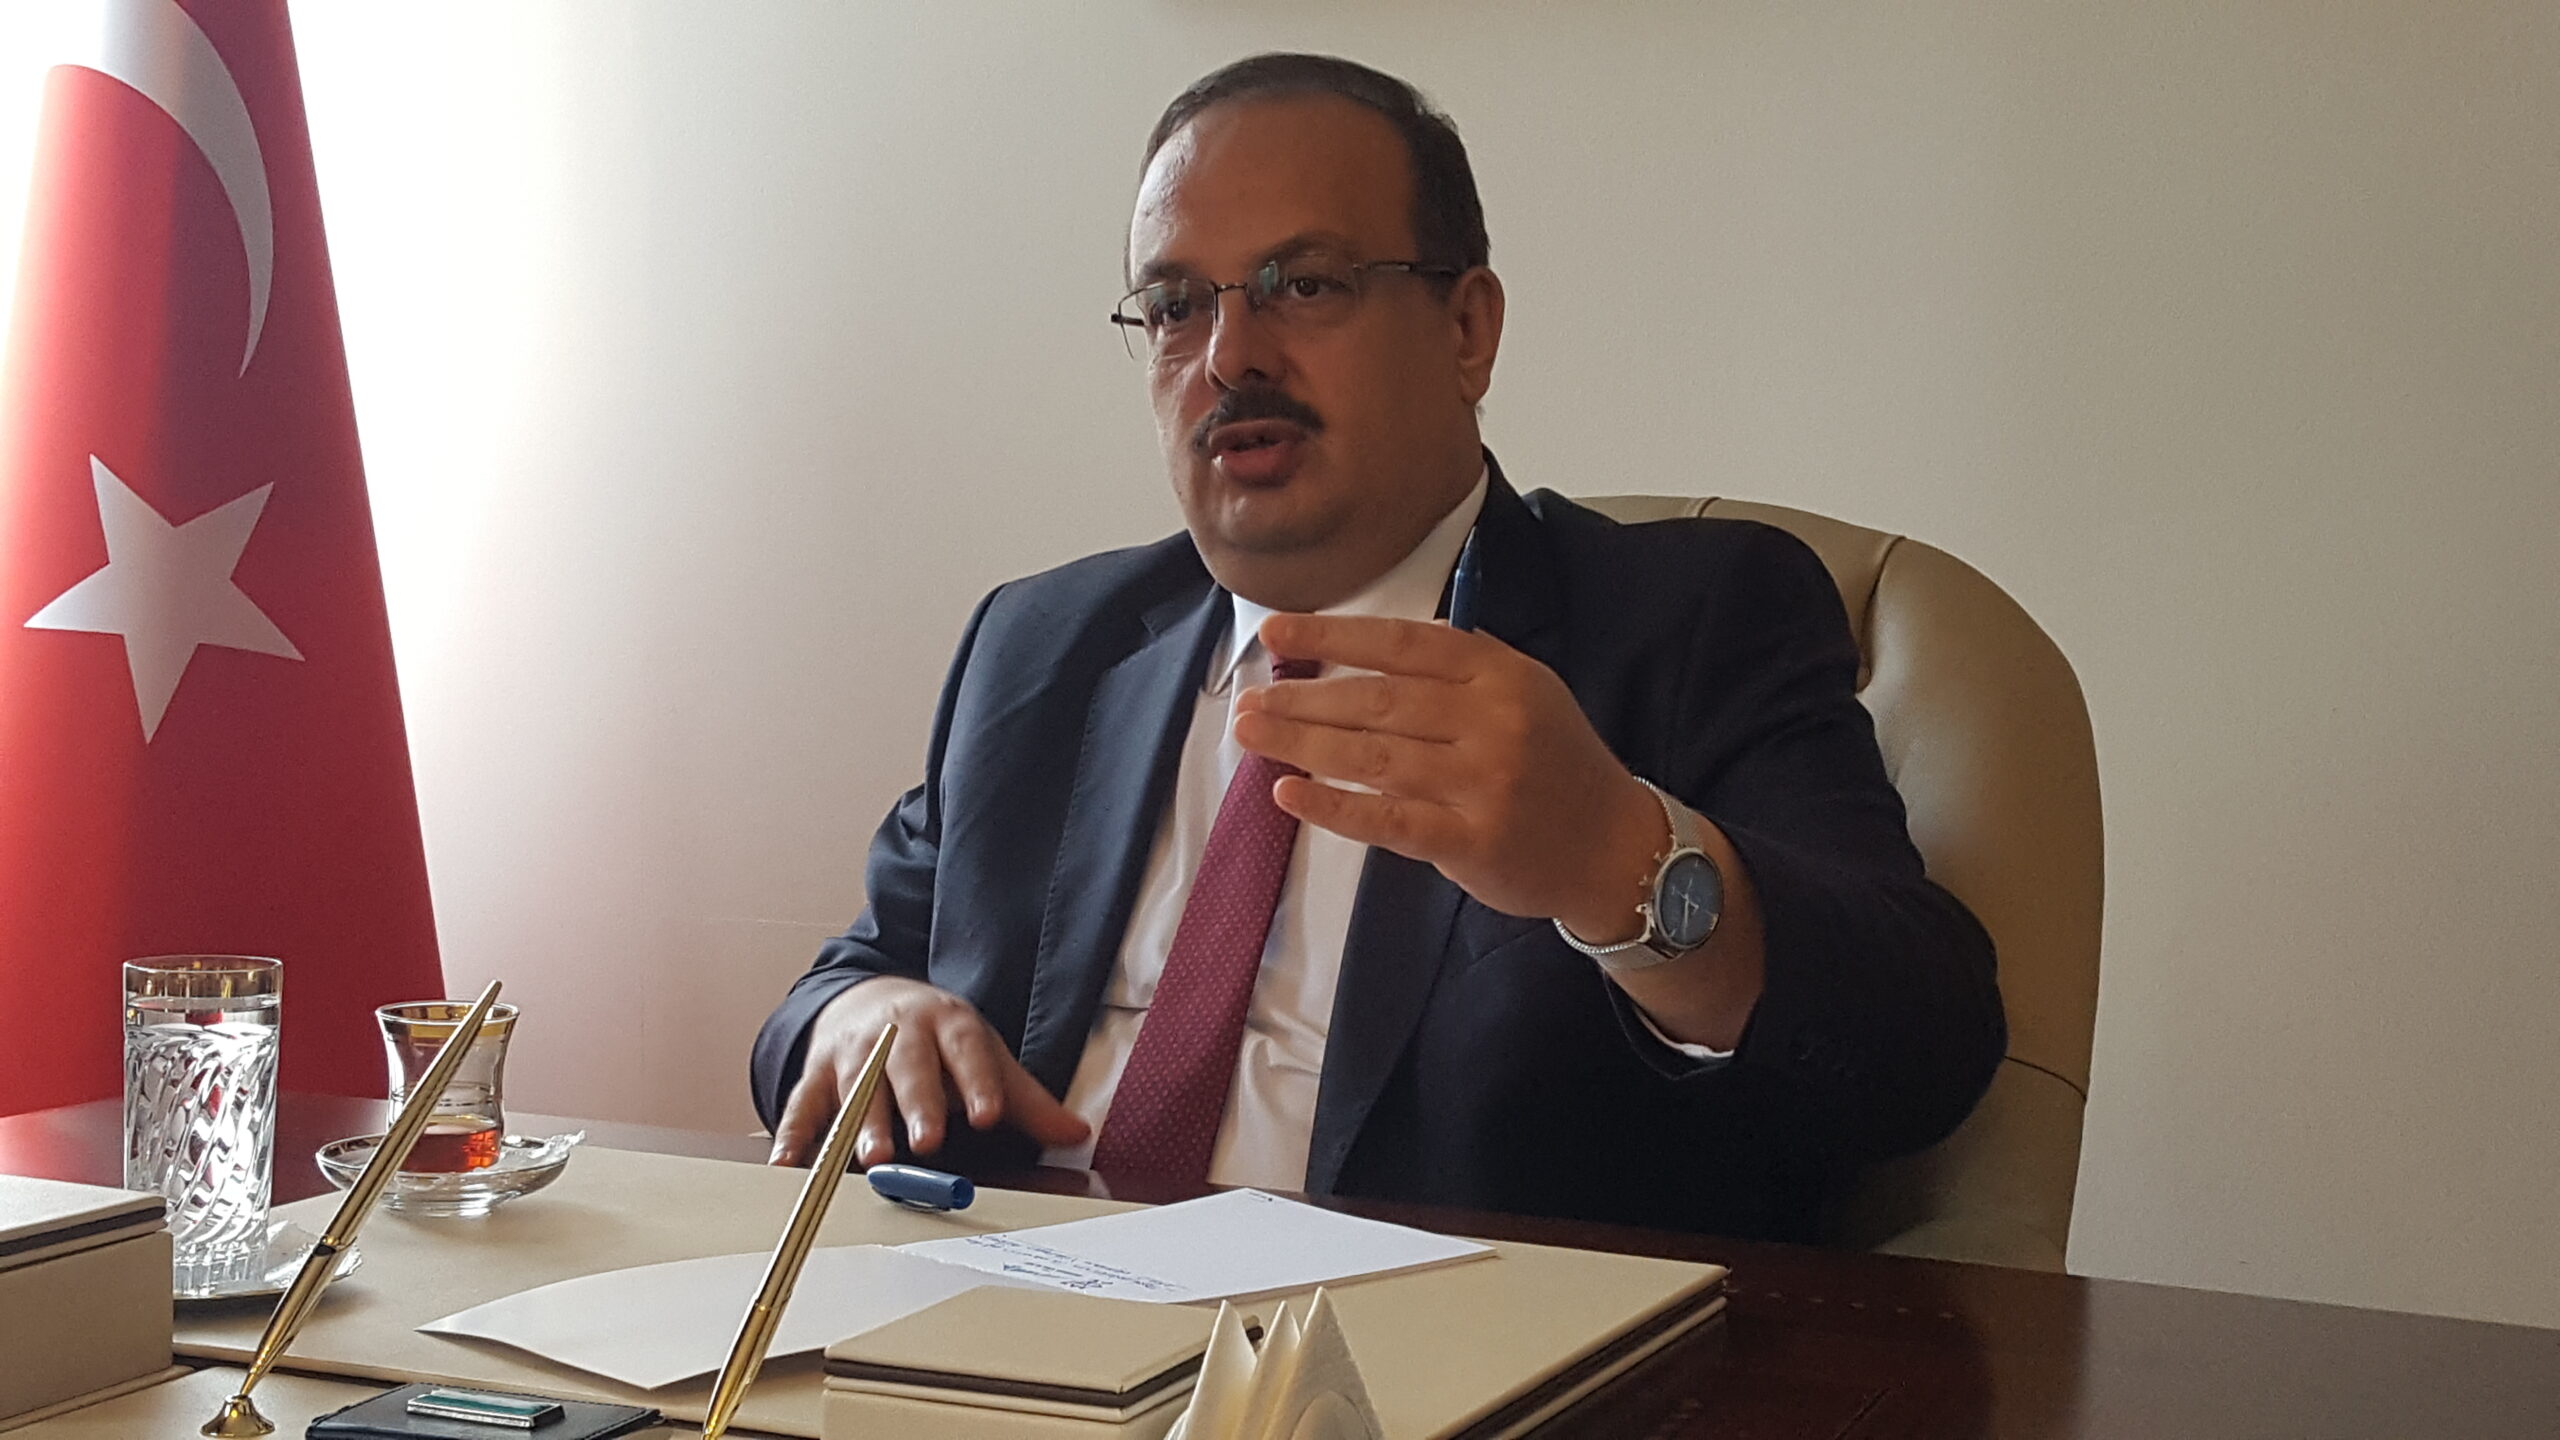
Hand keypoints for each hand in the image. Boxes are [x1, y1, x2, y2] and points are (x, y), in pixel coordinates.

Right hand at [767, 976, 1088, 1167]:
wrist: (872, 997)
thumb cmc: (939, 1039)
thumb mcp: (984, 1055)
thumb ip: (1026, 1100)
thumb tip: (1076, 1132)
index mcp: (948, 1025)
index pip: (968, 1051)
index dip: (979, 1083)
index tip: (991, 1115)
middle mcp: (899, 1033)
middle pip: (908, 1068)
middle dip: (917, 1104)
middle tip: (927, 1141)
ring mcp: (854, 1052)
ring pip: (856, 1087)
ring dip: (860, 1122)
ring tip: (870, 1158)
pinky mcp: (816, 1072)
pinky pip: (801, 1105)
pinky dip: (792, 1135)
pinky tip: (789, 1165)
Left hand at [1232, 613, 1664, 940]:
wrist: (1614, 845)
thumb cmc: (1555, 763)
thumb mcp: (1524, 691)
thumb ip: (1454, 669)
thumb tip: (1353, 654)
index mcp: (1500, 673)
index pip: (1401, 644)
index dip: (1332, 635)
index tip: (1275, 631)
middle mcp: (1492, 721)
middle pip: (1377, 701)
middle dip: (1303, 698)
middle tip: (1248, 699)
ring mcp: (1482, 783)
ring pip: (1373, 757)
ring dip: (1303, 744)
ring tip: (1252, 733)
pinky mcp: (1471, 840)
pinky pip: (1387, 820)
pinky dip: (1332, 806)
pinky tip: (1287, 792)